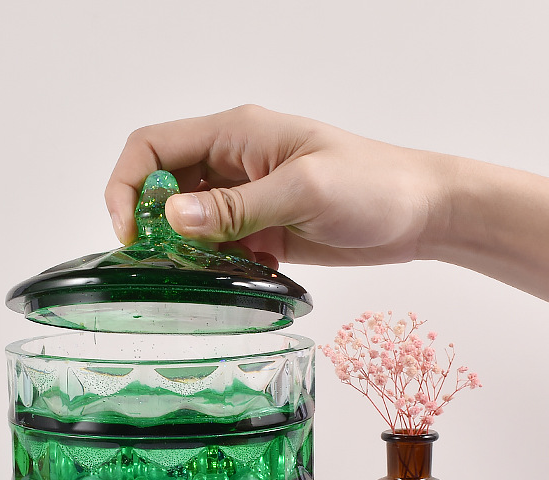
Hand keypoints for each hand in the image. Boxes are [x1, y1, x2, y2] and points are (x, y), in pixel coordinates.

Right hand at [105, 104, 448, 266]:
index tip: (131, 233)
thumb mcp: (302, 190)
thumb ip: (236, 206)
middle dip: (153, 226)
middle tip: (163, 264)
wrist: (420, 212)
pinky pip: (219, 246)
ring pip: (188, 223)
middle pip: (163, 188)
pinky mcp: (261, 228)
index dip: (128, 187)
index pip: (152, 147)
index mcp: (236, 134)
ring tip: (204, 275)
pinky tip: (239, 278)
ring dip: (186, 251)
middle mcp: (233, 162)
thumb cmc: (374, 184)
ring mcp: (247, 197)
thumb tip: (173, 219)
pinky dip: (216, 265)